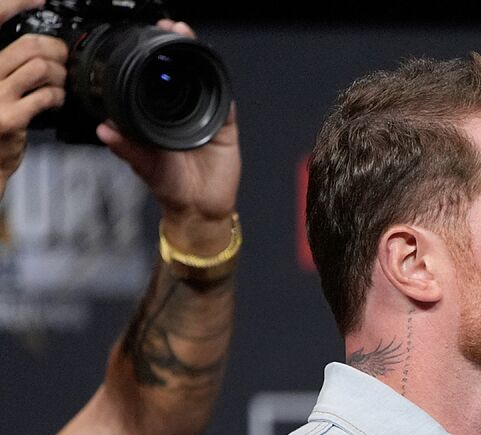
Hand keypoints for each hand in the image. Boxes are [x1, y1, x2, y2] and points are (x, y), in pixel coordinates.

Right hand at [0, 0, 66, 198]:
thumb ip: (9, 69)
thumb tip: (39, 50)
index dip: (14, 3)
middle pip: (27, 44)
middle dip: (55, 49)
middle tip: (64, 58)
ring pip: (39, 68)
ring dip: (60, 75)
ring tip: (61, 84)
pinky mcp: (10, 118)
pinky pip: (45, 96)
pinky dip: (58, 96)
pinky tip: (57, 100)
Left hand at [97, 20, 239, 254]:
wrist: (199, 209)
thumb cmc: (170, 187)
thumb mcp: (143, 164)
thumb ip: (126, 147)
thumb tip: (104, 129)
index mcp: (157, 117)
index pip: (154, 81)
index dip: (150, 58)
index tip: (144, 39)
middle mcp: (181, 112)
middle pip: (181, 73)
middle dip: (175, 47)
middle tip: (169, 27)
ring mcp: (205, 117)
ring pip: (203, 80)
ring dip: (197, 58)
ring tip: (186, 37)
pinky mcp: (224, 127)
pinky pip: (224, 102)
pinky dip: (219, 86)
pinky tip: (211, 69)